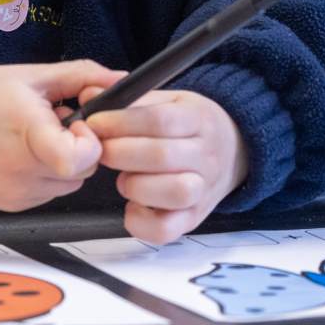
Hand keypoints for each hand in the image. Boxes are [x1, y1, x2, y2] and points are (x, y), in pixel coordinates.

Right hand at [0, 60, 124, 212]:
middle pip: (82, 171)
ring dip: (64, 163)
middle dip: (79, 146)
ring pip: (69, 184)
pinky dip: (46, 176)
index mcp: (26, 133)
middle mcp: (19, 171)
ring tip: (35, 138)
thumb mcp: (33, 75)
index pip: (77, 158)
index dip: (89, 141)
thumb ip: (82, 76)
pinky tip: (23, 154)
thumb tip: (121, 80)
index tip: (77, 123)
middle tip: (53, 123)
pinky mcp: (8, 206)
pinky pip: (48, 194)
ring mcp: (13, 193)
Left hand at [85, 90, 248, 243]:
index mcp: (199, 119)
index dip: (122, 122)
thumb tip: (90, 95)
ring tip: (125, 177)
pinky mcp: (193, 218)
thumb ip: (131, 100)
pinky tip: (132, 205)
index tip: (96, 123)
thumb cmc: (192, 126)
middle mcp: (206, 155)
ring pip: (173, 192)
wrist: (234, 151)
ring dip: (136, 185)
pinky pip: (167, 230)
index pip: (159, 120)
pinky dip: (142, 222)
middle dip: (119, 152)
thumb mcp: (170, 101)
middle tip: (100, 150)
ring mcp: (203, 189)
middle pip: (162, 156)